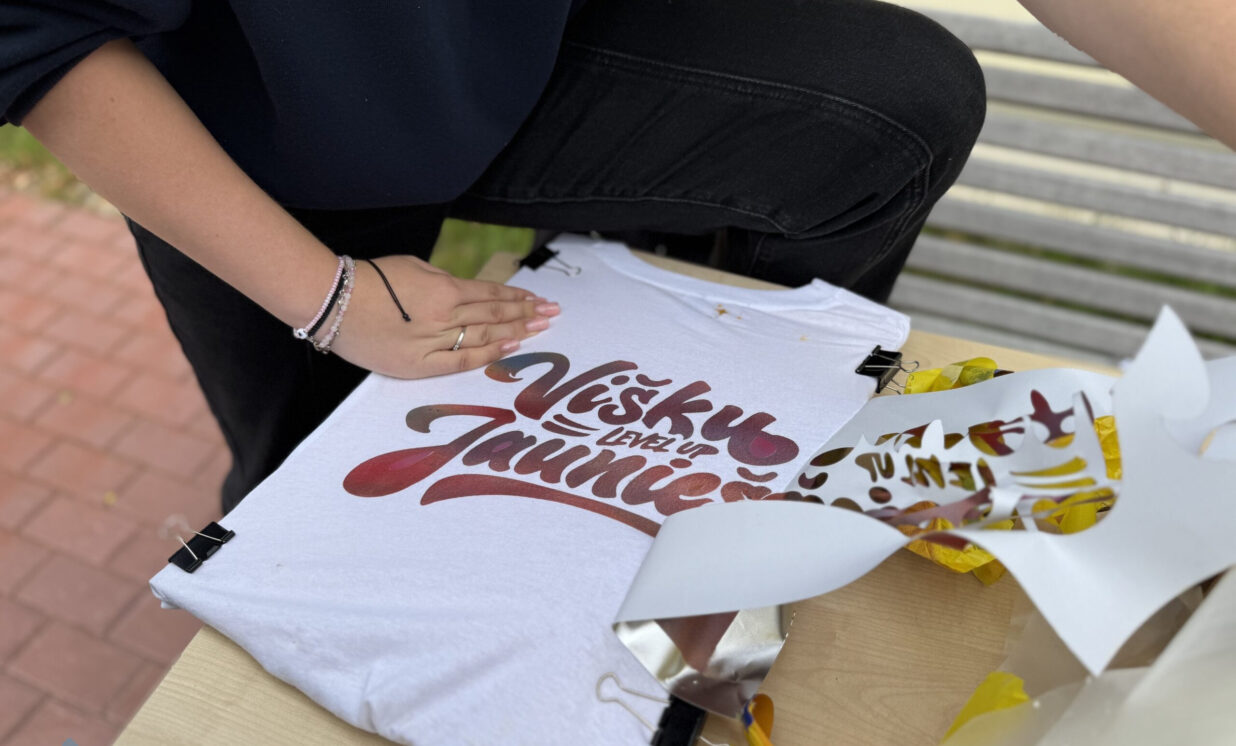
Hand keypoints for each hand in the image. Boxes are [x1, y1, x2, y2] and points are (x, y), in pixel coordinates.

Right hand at [327, 254, 557, 378]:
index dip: (518, 296)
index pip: (491, 294)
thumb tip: (469, 294)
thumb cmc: (370, 279)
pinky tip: (511, 348)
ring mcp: (433, 344)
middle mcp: (444, 318)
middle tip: (553, 314)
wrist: (333, 304)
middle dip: (527, 314)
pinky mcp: (419, 366)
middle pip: (495, 316)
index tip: (539, 298)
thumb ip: (445, 281)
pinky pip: (461, 362)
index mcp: (443, 290)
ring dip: (516, 332)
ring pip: (484, 338)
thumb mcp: (414, 267)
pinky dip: (488, 355)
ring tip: (540, 329)